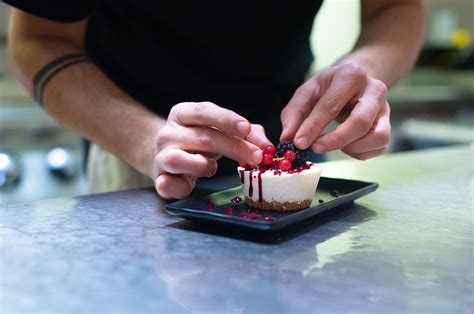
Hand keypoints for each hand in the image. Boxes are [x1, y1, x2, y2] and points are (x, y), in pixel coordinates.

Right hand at [152, 102, 268, 198]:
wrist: (162, 157)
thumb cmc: (197, 142)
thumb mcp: (219, 131)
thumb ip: (246, 134)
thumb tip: (267, 145)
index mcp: (182, 114)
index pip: (204, 111)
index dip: (226, 119)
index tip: (246, 128)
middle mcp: (168, 133)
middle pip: (204, 137)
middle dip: (234, 147)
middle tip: (257, 157)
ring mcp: (161, 156)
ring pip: (181, 159)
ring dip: (205, 166)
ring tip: (212, 168)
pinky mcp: (159, 179)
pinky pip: (168, 184)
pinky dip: (181, 187)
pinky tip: (189, 185)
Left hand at [280, 63, 390, 159]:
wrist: (355, 81)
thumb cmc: (329, 87)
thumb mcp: (307, 92)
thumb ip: (294, 114)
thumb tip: (287, 138)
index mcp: (351, 76)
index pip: (331, 105)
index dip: (313, 127)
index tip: (299, 143)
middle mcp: (374, 91)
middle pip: (361, 122)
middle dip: (336, 140)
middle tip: (315, 147)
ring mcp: (385, 109)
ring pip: (377, 136)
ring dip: (351, 147)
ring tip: (333, 142)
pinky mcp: (388, 125)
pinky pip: (379, 147)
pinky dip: (359, 152)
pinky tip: (346, 145)